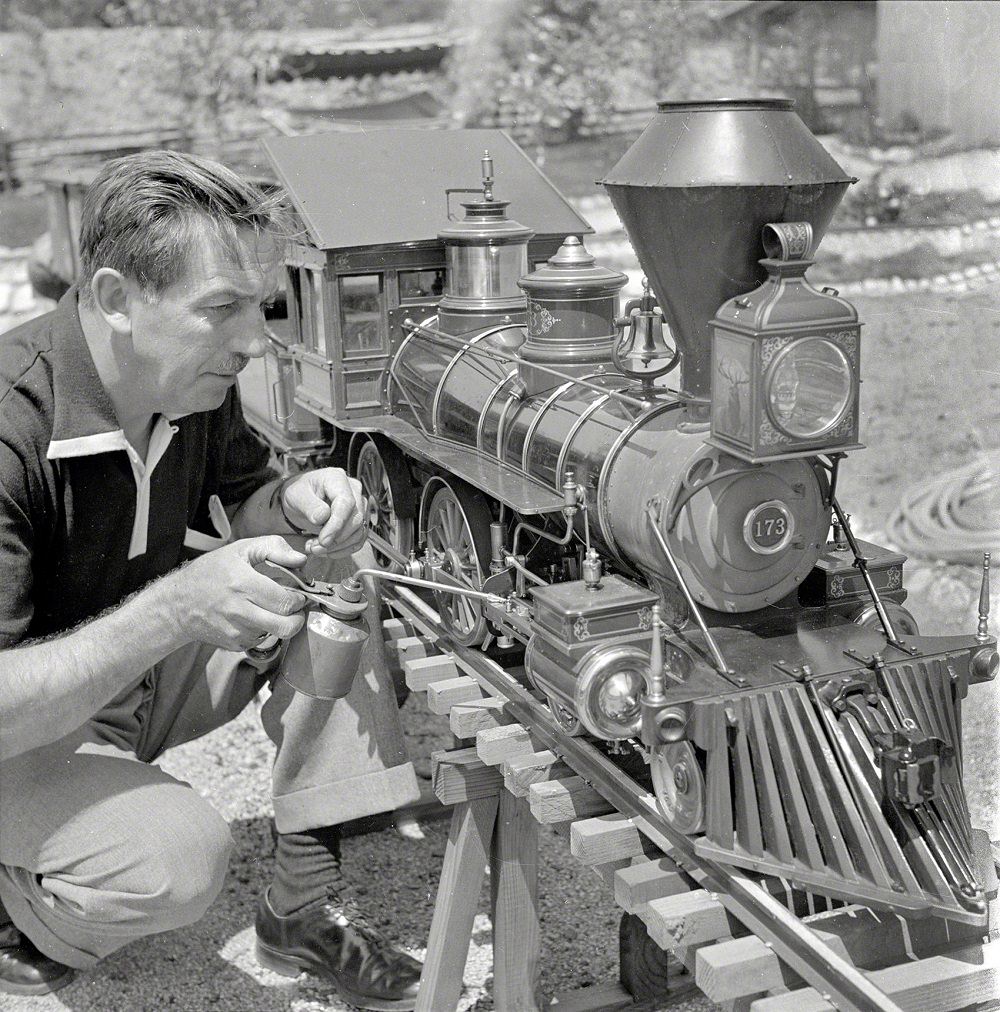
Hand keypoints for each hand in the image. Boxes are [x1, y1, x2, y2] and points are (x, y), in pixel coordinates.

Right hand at [163, 536, 308, 650]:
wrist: (179, 603)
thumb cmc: (212, 572)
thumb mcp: (241, 549)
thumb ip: (274, 548)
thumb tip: (301, 560)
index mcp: (242, 584)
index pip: (286, 601)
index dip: (298, 598)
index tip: (296, 592)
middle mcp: (239, 611)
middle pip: (286, 626)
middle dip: (297, 616)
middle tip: (294, 606)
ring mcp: (236, 631)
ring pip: (276, 634)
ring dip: (281, 623)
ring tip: (272, 609)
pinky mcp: (234, 644)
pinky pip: (262, 640)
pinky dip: (265, 630)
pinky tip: (256, 616)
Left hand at [281, 468, 366, 555]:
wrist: (301, 500)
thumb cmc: (299, 494)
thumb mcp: (296, 496)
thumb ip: (309, 505)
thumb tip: (323, 517)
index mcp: (337, 479)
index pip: (346, 503)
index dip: (337, 524)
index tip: (323, 541)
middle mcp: (353, 490)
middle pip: (356, 519)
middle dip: (336, 539)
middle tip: (315, 548)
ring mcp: (359, 505)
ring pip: (359, 531)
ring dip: (338, 546)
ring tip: (316, 549)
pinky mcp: (359, 520)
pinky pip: (358, 539)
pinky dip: (343, 549)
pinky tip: (327, 551)